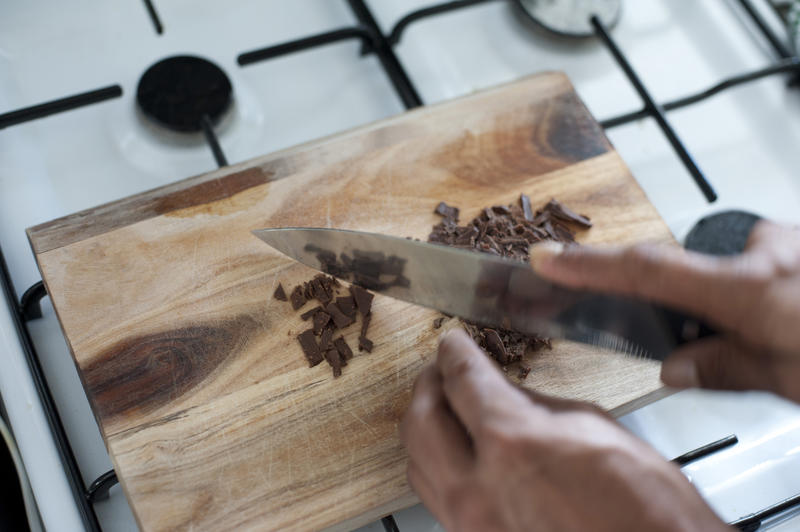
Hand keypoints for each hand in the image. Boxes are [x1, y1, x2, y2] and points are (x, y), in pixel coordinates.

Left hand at [400, 330, 727, 531]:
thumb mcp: (594, 430)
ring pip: (417, 461)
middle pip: (420, 419)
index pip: (461, 379)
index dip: (454, 353)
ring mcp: (472, 522)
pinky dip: (436, 465)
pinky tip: (456, 451)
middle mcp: (479, 487)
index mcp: (513, 443)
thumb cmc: (647, 510)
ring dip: (425, 426)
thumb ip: (534, 405)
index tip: (452, 344)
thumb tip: (503, 391)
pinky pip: (436, 496)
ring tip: (445, 407)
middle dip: (429, 384)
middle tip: (442, 370)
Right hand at [531, 221, 799, 401]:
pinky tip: (790, 320)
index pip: (646, 271)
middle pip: (692, 274)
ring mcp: (786, 240)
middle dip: (700, 314)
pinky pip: (766, 260)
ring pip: (733, 270)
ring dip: (744, 306)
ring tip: (780, 344)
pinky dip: (769, 292)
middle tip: (737, 352)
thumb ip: (731, 370)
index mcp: (751, 291)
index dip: (588, 265)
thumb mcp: (796, 381)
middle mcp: (765, 254)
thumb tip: (678, 369)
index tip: (545, 260)